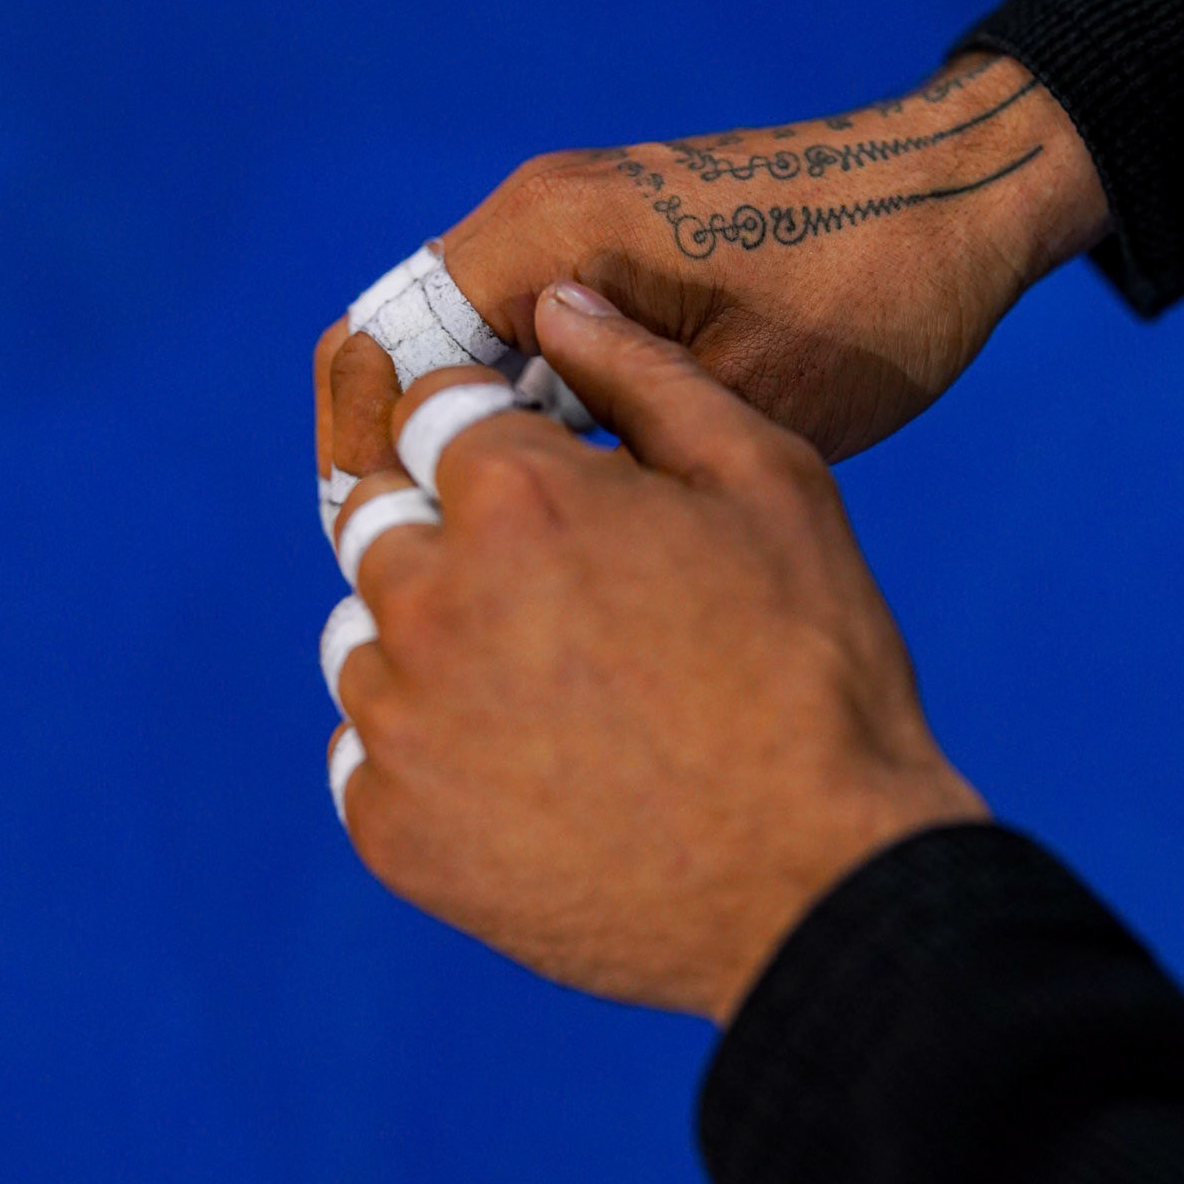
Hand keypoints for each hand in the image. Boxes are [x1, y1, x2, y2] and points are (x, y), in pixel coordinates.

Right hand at [315, 54, 1109, 476]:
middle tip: (430, 564)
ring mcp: (574, 224)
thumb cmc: (870, 304)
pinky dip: (514, 409)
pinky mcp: (615, 248)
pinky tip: (551, 493)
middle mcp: (539, 214)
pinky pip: (520, 334)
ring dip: (457, 435)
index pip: (384, 348)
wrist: (960, 205)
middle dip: (398, 454)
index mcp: (548, 235)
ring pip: (457, 344)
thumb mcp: (734, 402)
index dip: (365, 458)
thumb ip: (598, 439)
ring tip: (480, 545)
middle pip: (399, 343)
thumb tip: (490, 502)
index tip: (395, 552)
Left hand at [328, 287, 986, 1024]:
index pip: (431, 410)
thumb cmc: (814, 668)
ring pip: (361, 636)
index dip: (488, 431)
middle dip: (446, 527)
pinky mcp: (392, 830)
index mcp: (516, 499)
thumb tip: (559, 300)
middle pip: (378, 518)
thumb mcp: (769, 482)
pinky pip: (364, 753)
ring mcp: (403, 725)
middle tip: (550, 587)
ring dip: (428, 640)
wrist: (821, 884)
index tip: (541, 479)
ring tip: (543, 687)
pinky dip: (424, 751)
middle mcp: (431, 602)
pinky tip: (520, 768)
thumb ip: (646, 375)